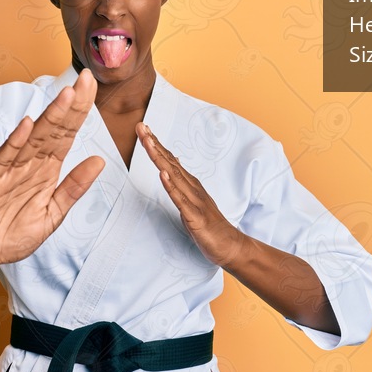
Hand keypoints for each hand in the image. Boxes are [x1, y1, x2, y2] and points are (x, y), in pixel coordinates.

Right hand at [0, 70, 104, 269]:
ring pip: (32, 139)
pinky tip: (27, 126)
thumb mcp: (52, 215)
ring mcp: (7, 171)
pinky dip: (14, 143)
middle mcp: (28, 165)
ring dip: (49, 118)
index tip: (93, 87)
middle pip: (53, 130)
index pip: (66, 135)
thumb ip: (74, 189)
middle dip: (70, 105)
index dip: (80, 112)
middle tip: (85, 78)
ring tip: (66, 95)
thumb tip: (100, 160)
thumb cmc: (11, 233)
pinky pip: (2, 160)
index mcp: (46, 171)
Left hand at [136, 122, 243, 267]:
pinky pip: (180, 200)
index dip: (155, 144)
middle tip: (141, 126)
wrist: (230, 245)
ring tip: (148, 143)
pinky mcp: (195, 216)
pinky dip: (171, 187)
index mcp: (189, 184)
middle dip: (154, 144)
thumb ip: (182, 183)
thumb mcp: (192, 200)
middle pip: (169, 162)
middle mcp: (192, 188)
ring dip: (160, 159)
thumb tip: (171, 165)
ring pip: (173, 176)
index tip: (143, 129)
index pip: (169, 160)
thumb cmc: (209, 224)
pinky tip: (162, 175)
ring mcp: (194, 201)